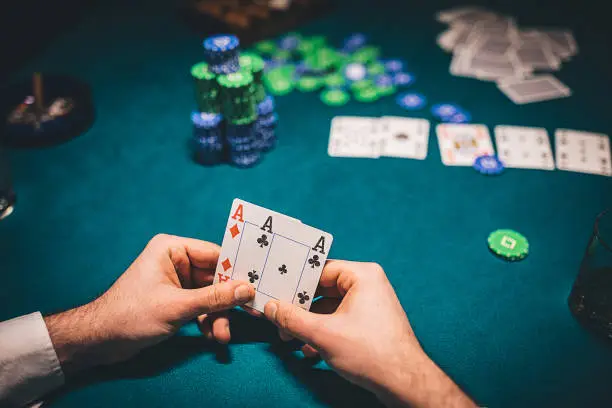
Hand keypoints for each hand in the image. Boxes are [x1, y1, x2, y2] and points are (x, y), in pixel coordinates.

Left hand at [44, 234, 254, 374]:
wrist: (100, 341)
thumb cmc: (132, 315)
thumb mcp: (178, 306)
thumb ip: (215, 298)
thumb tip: (247, 290)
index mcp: (172, 249)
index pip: (214, 255)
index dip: (235, 271)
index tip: (256, 285)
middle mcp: (175, 261)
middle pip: (214, 278)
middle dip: (226, 301)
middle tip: (246, 315)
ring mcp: (176, 281)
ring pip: (209, 295)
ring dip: (217, 315)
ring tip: (222, 336)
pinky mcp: (174, 299)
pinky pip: (200, 306)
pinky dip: (207, 320)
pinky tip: (212, 335)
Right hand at [262, 261, 475, 407]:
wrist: (404, 383)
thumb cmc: (371, 353)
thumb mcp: (323, 334)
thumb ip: (292, 319)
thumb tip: (270, 307)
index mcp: (363, 275)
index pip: (320, 270)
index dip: (296, 283)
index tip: (276, 292)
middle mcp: (369, 284)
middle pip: (323, 289)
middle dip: (300, 308)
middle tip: (278, 318)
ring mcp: (371, 303)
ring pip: (330, 307)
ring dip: (309, 324)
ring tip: (290, 338)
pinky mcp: (371, 322)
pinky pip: (341, 319)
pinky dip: (325, 332)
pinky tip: (311, 349)